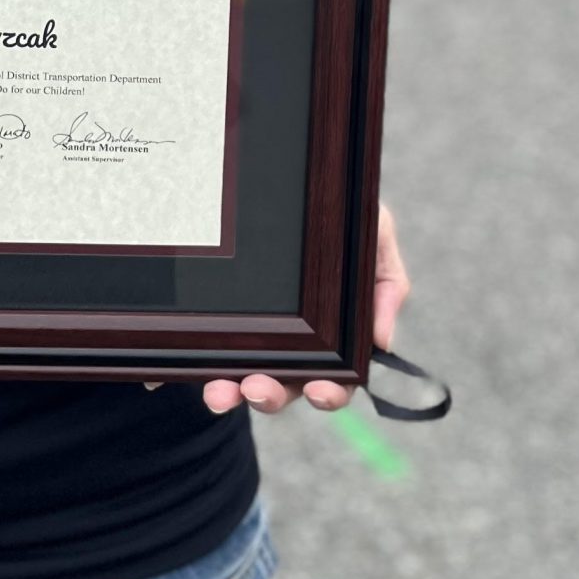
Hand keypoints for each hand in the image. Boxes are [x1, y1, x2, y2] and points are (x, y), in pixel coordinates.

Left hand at [201, 201, 409, 417]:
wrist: (283, 182)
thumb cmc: (339, 214)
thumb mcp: (373, 233)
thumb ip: (387, 280)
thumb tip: (382, 341)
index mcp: (334, 338)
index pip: (335, 380)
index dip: (330, 393)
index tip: (320, 390)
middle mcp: (295, 348)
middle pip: (285, 388)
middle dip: (272, 396)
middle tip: (259, 389)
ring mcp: (255, 340)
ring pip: (245, 380)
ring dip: (235, 389)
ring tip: (223, 389)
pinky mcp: (219, 327)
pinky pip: (209, 357)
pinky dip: (203, 372)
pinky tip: (190, 379)